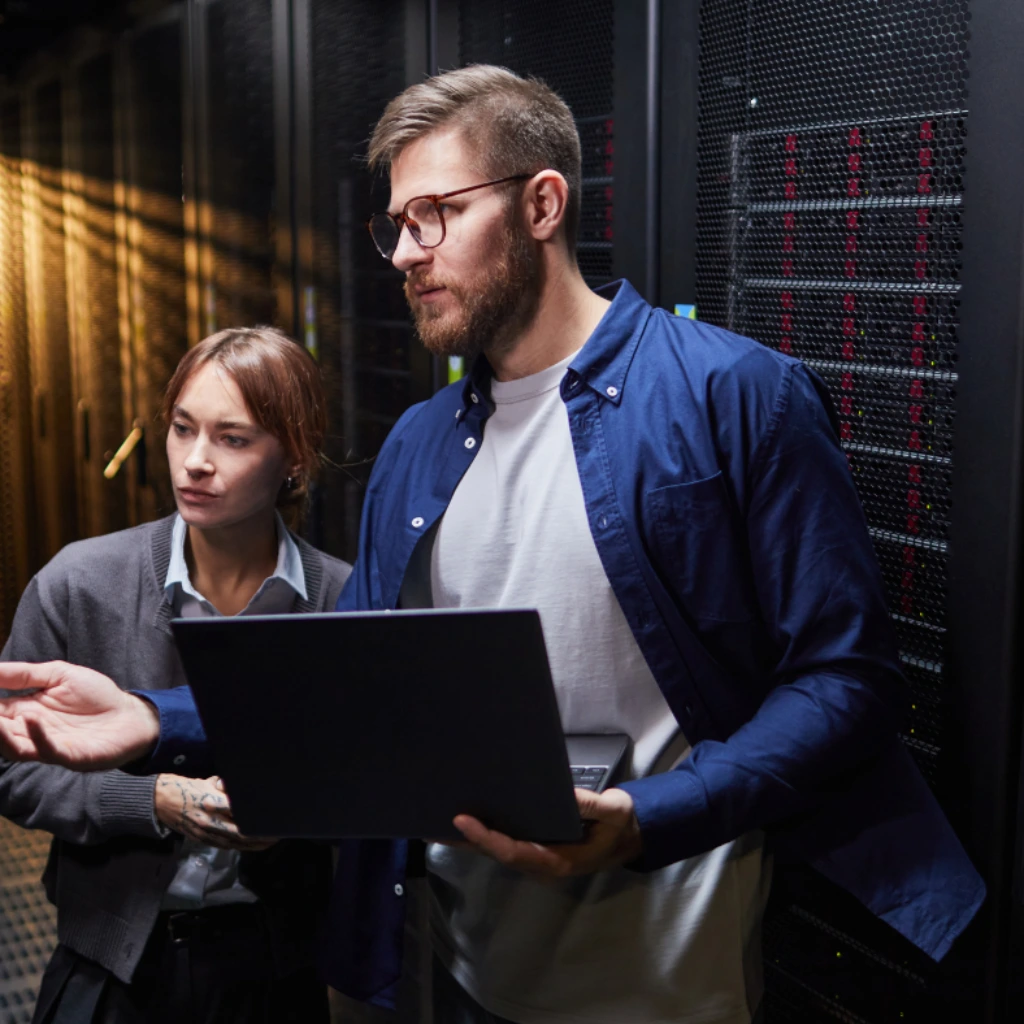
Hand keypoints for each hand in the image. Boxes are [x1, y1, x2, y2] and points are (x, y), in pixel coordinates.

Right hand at [0, 661, 159, 769]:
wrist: (132, 715)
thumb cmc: (97, 696)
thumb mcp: (59, 675)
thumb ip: (25, 674)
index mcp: (25, 712)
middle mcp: (31, 732)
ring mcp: (49, 746)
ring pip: (14, 747)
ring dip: (0, 734)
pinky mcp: (70, 755)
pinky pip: (48, 750)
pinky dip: (37, 737)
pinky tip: (31, 720)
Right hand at [155, 774, 276, 851]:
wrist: (162, 802)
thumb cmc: (189, 787)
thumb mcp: (209, 782)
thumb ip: (227, 788)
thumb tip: (245, 788)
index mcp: (212, 802)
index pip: (240, 813)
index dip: (256, 817)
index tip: (272, 817)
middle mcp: (210, 821)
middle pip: (241, 833)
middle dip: (260, 835)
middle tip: (276, 833)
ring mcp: (205, 833)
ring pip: (234, 843)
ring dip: (253, 845)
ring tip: (269, 842)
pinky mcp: (202, 840)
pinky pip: (224, 846)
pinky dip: (239, 847)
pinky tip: (251, 846)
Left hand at [446, 788, 642, 877]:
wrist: (630, 837)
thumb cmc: (620, 825)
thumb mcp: (614, 812)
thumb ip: (591, 805)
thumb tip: (564, 794)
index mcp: (558, 860)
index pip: (514, 851)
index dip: (487, 837)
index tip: (463, 820)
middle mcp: (542, 863)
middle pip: (497, 854)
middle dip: (466, 840)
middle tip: (433, 822)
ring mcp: (537, 858)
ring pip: (497, 851)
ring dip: (469, 839)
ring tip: (437, 822)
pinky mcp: (536, 848)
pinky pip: (505, 843)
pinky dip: (484, 834)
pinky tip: (466, 821)